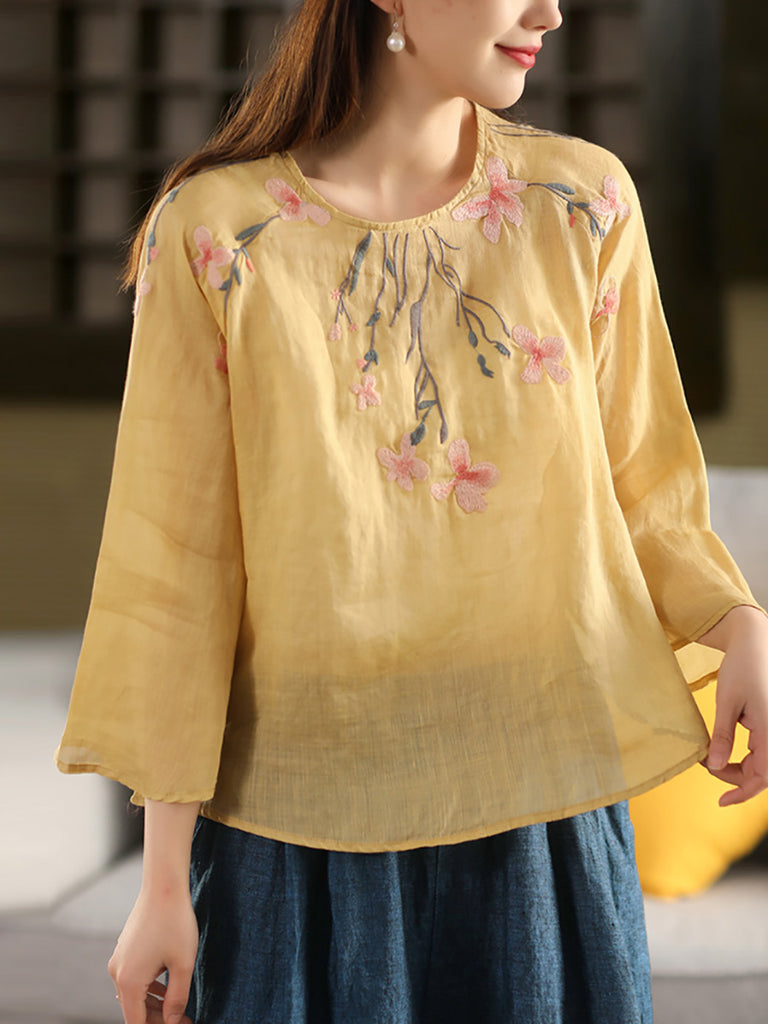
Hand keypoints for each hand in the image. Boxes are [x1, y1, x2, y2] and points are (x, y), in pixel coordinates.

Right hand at [109, 885, 197, 1023]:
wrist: (163, 886)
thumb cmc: (175, 923)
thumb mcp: (183, 964)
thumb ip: (177, 998)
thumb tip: (172, 1022)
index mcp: (129, 982)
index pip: (137, 1023)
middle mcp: (117, 973)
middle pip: (133, 1011)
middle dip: (157, 1019)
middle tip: (183, 1019)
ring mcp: (118, 960)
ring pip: (133, 996)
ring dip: (153, 1006)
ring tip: (177, 1009)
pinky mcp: (124, 950)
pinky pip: (133, 980)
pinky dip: (148, 990)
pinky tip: (166, 989)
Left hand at [699, 606, 767, 805]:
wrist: (754, 641)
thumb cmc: (743, 667)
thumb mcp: (727, 701)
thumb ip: (723, 735)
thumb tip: (715, 765)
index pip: (763, 776)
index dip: (744, 792)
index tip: (722, 801)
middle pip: (761, 772)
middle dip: (734, 777)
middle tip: (704, 768)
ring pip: (760, 762)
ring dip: (736, 767)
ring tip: (708, 758)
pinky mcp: (767, 722)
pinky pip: (759, 748)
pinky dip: (740, 754)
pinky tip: (719, 750)